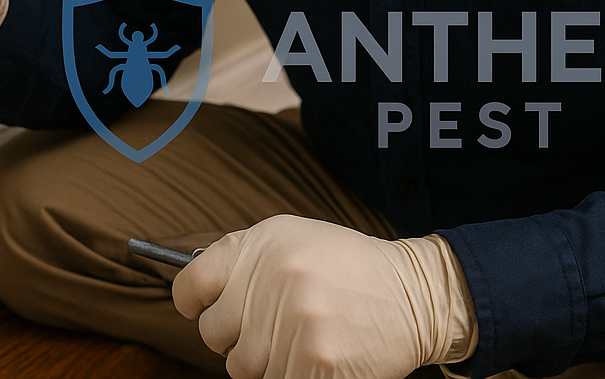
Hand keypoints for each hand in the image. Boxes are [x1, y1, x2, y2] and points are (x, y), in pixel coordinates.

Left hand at [171, 215, 475, 378]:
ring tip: (298, 339)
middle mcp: (275, 280)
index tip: (201, 308)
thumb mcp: (292, 239)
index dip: (192, 302)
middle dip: (236, 336)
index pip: (190, 284)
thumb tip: (192, 293)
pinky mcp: (317, 364)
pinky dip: (290, 376)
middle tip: (270, 326)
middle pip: (213, 334)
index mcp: (263, 246)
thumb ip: (242, 259)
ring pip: (242, 368)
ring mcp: (296, 325)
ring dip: (264, 362)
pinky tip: (314, 356)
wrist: (413, 295)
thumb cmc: (346, 268)